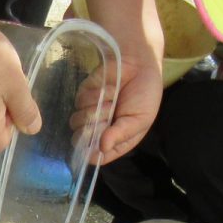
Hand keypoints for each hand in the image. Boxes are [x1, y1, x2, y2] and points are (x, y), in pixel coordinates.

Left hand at [82, 49, 161, 163]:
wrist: (140, 65)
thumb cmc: (144, 96)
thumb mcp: (139, 120)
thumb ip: (120, 135)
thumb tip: (102, 149)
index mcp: (114, 140)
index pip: (95, 157)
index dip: (92, 153)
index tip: (98, 143)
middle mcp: (99, 130)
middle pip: (80, 141)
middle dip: (94, 129)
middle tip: (110, 116)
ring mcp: (89, 112)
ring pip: (77, 121)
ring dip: (97, 111)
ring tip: (113, 101)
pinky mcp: (84, 95)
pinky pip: (80, 102)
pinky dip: (96, 95)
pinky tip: (110, 89)